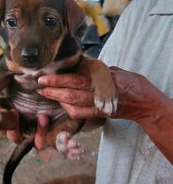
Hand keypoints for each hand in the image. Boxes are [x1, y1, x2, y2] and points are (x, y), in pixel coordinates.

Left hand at [37, 66, 172, 162]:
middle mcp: (101, 93)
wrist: (146, 103)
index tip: (44, 79)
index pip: (77, 80)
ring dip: (58, 101)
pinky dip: (69, 110)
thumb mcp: (116, 71)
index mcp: (105, 79)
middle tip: (39, 87)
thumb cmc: (132, 83)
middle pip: (72, 94)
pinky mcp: (100, 115)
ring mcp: (101, 106)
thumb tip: (82, 68)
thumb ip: (99, 71)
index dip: (58, 81)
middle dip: (53, 91)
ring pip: (75, 106)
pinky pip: (81, 115)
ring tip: (47, 94)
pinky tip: (62, 103)